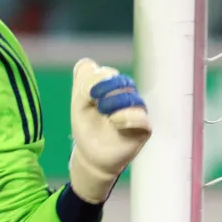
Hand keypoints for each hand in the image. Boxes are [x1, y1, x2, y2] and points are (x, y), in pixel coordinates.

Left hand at [67, 57, 151, 203]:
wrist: (91, 156)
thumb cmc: (87, 128)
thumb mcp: (78, 105)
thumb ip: (82, 83)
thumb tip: (91, 65)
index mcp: (110, 88)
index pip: (106, 73)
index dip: (97, 78)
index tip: (87, 94)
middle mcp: (126, 96)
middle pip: (121, 81)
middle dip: (107, 88)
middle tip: (95, 102)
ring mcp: (136, 111)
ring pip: (132, 98)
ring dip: (116, 103)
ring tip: (105, 114)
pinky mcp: (143, 128)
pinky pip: (141, 117)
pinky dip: (126, 117)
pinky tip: (114, 122)